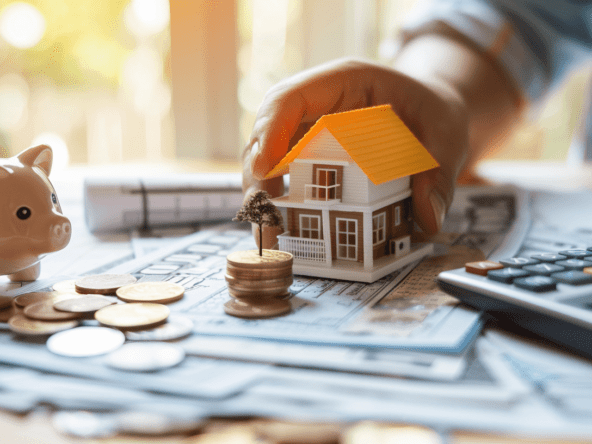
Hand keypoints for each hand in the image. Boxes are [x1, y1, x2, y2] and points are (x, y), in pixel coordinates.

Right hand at [242, 57, 468, 246]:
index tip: (264, 167)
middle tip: (259, 213)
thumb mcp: (447, 136)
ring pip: (270, 157)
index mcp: (345, 82)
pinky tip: (283, 228)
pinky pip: (288, 176)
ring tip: (267, 231)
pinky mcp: (313, 156)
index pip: (292, 96)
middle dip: (258, 173)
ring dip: (263, 194)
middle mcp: (319, 105)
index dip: (270, 128)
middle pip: (269, 132)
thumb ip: (438, 174)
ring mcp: (312, 131)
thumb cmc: (435, 115)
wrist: (432, 116)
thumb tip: (427, 219)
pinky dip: (282, 202)